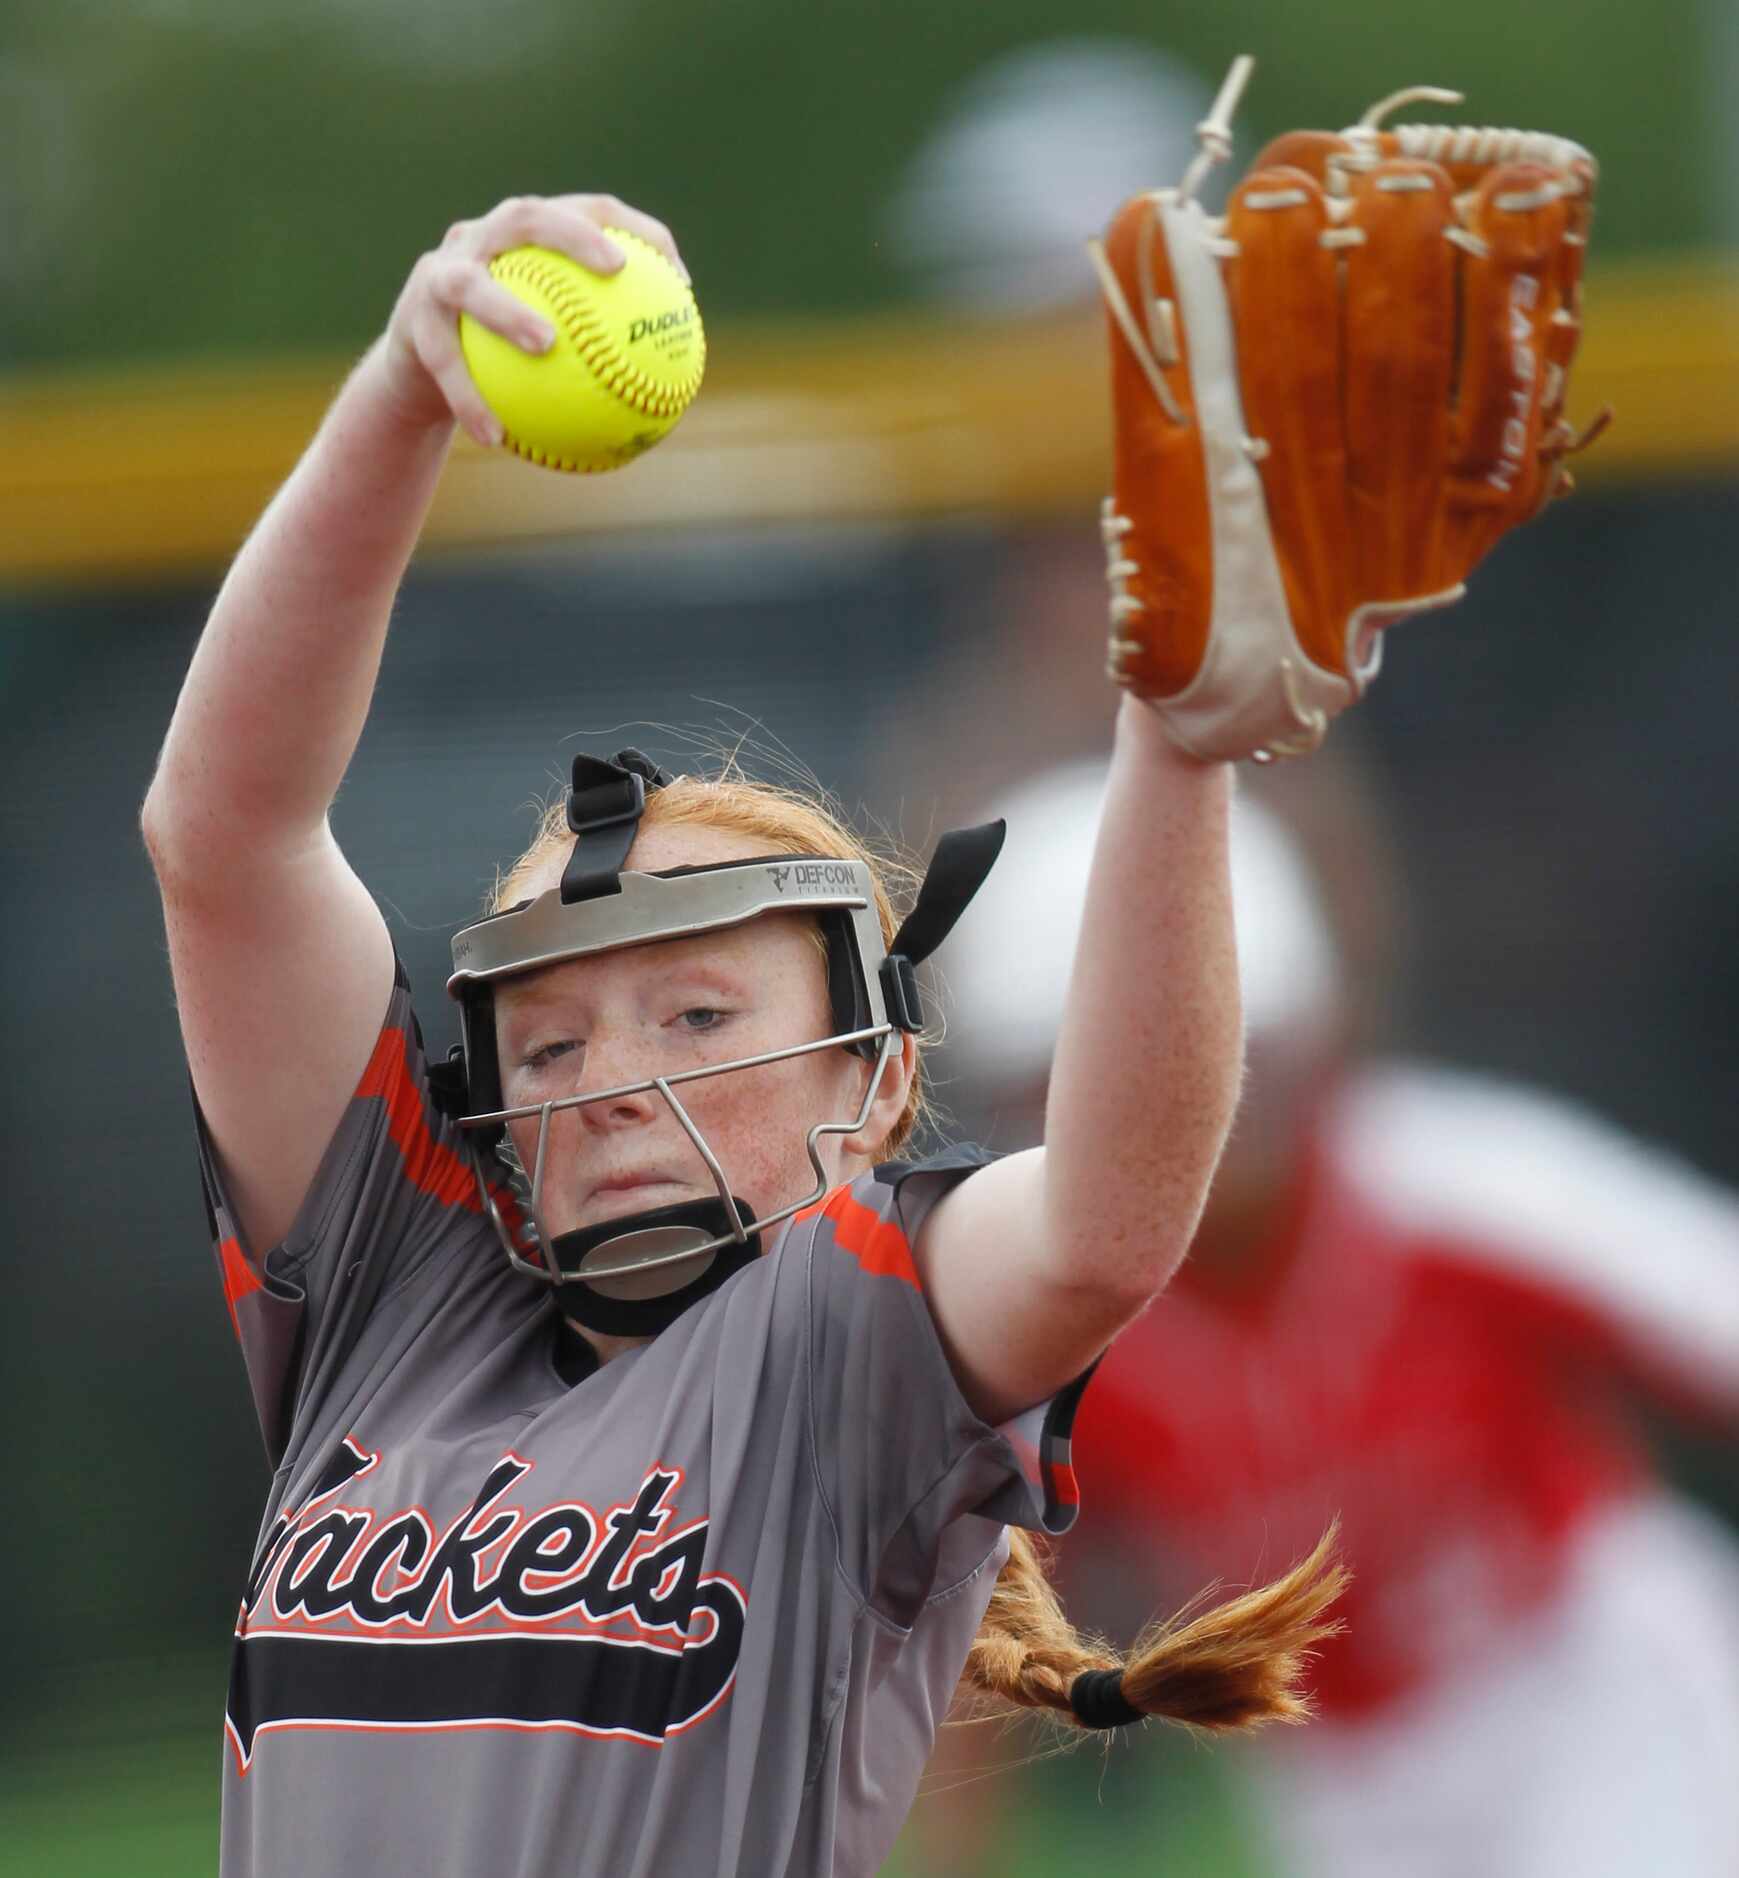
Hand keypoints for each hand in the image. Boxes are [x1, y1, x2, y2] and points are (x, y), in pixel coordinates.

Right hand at [374, 193, 689, 447]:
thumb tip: (679, 389)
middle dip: (570, 233)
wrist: (423, 376)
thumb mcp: (558, 355)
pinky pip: (443, 360)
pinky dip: (469, 398)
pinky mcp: (411, 316)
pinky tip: (496, 436)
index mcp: (526, 239)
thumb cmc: (507, 363)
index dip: (634, 230)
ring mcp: (440, 271)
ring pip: (469, 283)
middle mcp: (481, 238)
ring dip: (506, 310)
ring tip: (545, 344)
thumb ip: (606, 355)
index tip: (676, 273)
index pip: (588, 210)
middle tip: (612, 267)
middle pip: (526, 216)